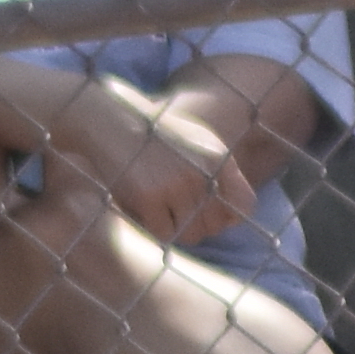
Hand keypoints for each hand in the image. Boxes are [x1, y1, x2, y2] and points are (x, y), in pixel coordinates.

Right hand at [77, 86, 263, 242]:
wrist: (110, 119)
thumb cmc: (151, 133)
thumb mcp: (195, 141)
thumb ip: (216, 172)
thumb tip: (233, 218)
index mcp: (219, 157)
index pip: (244, 205)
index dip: (227, 218)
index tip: (207, 216)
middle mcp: (204, 171)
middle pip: (214, 225)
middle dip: (196, 225)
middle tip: (172, 213)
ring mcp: (177, 184)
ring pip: (190, 233)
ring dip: (173, 228)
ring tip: (155, 208)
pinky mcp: (149, 196)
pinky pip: (163, 234)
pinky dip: (152, 228)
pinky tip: (140, 210)